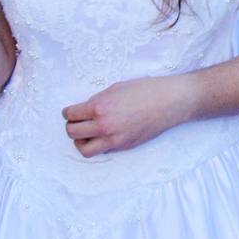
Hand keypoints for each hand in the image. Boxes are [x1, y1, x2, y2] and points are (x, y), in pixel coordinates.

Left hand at [62, 75, 192, 157]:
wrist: (170, 101)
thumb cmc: (146, 89)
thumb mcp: (116, 88)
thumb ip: (98, 100)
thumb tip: (86, 110)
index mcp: (100, 107)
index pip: (71, 115)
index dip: (68, 112)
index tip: (71, 111)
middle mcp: (104, 126)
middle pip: (72, 132)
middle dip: (71, 126)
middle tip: (76, 121)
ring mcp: (114, 139)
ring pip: (84, 149)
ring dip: (80, 141)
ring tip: (87, 133)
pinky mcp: (124, 146)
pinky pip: (102, 150)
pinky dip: (98, 144)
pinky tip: (104, 134)